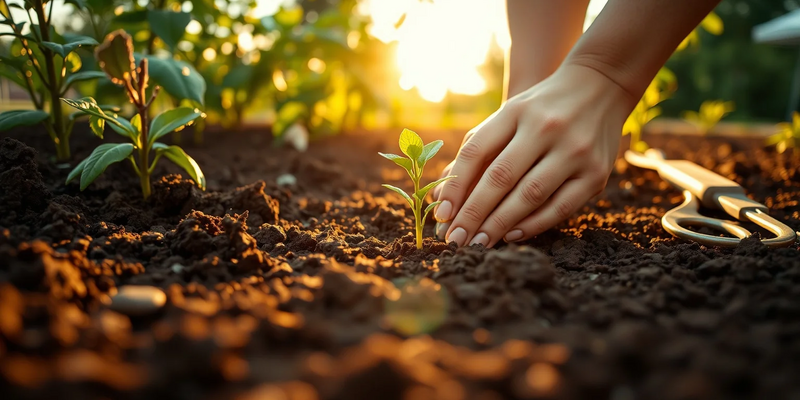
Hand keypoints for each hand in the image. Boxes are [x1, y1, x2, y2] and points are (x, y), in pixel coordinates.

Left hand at [432, 64, 634, 247]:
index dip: (455, 185)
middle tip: (455, 240)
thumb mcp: (508, 115)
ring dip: (500, 224)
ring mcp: (574, 150)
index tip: (441, 215)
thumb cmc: (540, 110)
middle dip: (473, 213)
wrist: (602, 85)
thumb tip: (441, 193)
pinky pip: (561, 207)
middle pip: (500, 177)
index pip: (476, 150)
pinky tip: (511, 235)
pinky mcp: (597, 172)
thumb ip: (477, 149)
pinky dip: (534, 224)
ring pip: (530, 195)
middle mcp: (545, 128)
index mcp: (516, 111)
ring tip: (478, 244)